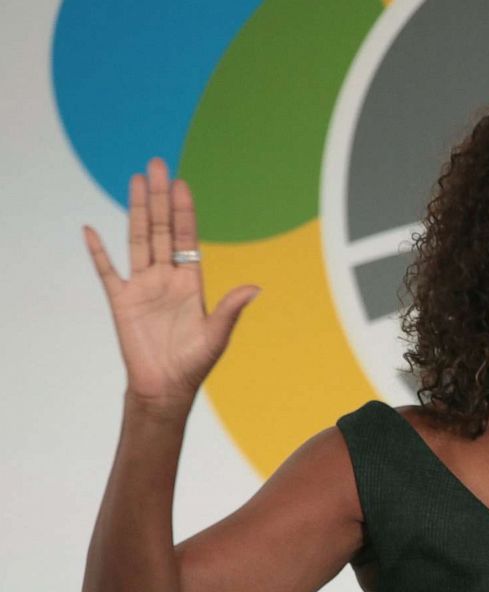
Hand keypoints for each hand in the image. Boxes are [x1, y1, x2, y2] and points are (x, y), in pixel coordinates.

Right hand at [83, 158, 258, 416]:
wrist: (165, 387)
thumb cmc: (194, 363)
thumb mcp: (216, 335)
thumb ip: (231, 309)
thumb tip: (255, 288)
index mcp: (190, 282)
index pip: (186, 238)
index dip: (184, 211)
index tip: (181, 184)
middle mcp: (166, 277)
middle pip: (161, 229)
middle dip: (160, 198)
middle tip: (156, 165)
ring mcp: (142, 286)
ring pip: (138, 239)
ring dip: (136, 211)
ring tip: (136, 181)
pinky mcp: (120, 301)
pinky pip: (106, 270)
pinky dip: (98, 251)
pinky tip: (91, 229)